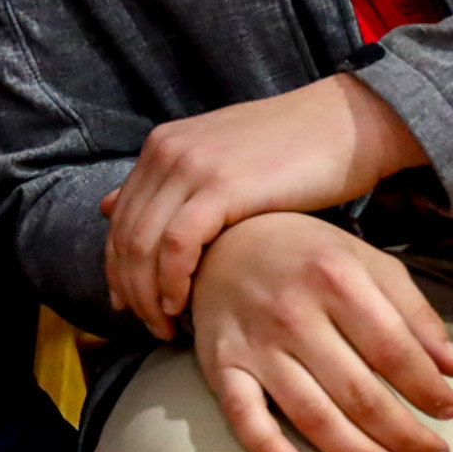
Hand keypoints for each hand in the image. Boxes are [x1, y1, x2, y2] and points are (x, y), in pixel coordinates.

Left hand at [99, 71, 425, 336]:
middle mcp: (167, 152)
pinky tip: (183, 305)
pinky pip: (177, 244)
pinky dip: (172, 281)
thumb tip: (108, 205)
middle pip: (124, 236)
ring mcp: (190, 166)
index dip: (116, 268)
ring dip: (148, 295)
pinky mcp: (220, 185)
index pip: (118, 219)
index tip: (128, 306)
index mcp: (162, 146)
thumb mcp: (218, 162)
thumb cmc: (291, 152)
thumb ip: (168, 186)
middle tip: (149, 326)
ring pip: (143, 244)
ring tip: (166, 327)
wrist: (344, 124)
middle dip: (131, 290)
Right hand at [187, 212, 452, 451]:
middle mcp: (293, 313)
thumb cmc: (307, 256)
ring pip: (311, 413)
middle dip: (403, 434)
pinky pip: (242, 415)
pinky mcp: (221, 365)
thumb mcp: (366, 263)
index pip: (393, 349)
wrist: (219, 240)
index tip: (449, 412)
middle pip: (358, 391)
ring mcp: (255, 343)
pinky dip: (267, 449)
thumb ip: (415, 314)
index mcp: (336, 279)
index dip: (426, 387)